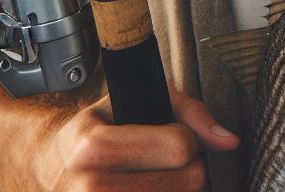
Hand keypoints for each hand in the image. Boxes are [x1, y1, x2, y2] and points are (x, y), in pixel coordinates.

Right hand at [34, 85, 238, 190]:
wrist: (55, 165)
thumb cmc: (103, 128)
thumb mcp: (140, 101)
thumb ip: (192, 114)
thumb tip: (229, 141)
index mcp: (93, 146)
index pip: (180, 147)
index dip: (186, 138)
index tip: (170, 136)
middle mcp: (89, 188)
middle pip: (187, 182)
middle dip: (188, 168)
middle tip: (164, 161)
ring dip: (177, 190)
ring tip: (154, 177)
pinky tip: (151, 189)